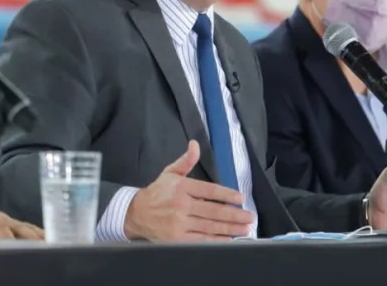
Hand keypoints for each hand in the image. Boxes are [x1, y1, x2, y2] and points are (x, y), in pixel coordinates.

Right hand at [124, 140, 254, 241]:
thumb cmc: (157, 193)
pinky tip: (228, 239)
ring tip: (245, 229)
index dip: (226, 195)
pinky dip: (217, 240)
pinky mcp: (178, 238)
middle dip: (234, 214)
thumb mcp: (170, 173)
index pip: (209, 191)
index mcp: (181, 187)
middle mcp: (181, 205)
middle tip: (249, 216)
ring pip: (210, 226)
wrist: (136, 213)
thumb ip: (186, 161)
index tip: (240, 198)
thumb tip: (195, 145)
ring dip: (230, 228)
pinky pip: (202, 239)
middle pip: (213, 210)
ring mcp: (180, 223)